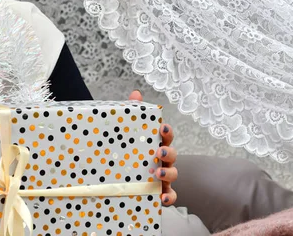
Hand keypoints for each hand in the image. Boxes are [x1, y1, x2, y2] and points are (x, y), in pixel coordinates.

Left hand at [129, 90, 177, 205]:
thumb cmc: (130, 152)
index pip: (166, 135)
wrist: (118, 178)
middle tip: (158, 151)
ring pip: (173, 174)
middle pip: (172, 154)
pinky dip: (169, 197)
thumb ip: (133, 113)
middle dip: (168, 151)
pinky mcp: (161, 192)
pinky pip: (171, 196)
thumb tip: (136, 94)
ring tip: (158, 172)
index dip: (167, 131)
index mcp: (156, 144)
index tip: (162, 127)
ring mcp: (164, 176)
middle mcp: (163, 159)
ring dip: (169, 172)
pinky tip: (162, 198)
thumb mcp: (128, 134)